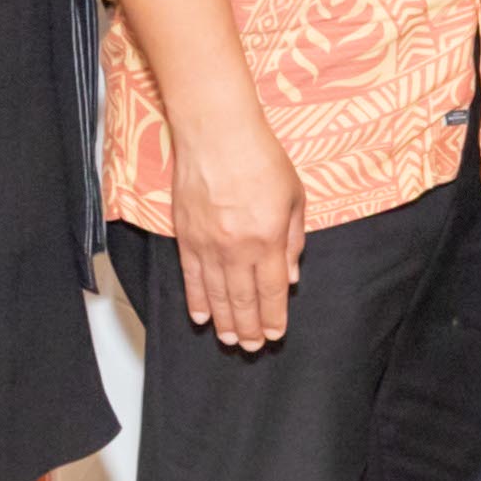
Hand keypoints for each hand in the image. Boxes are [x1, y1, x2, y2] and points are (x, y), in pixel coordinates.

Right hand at [169, 110, 306, 352]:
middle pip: (243, 299)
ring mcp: (207, 244)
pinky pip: (191, 276)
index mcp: (267, 240)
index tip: (274, 335)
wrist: (216, 133)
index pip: (271, 291)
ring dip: (224, 320)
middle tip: (250, 347)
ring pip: (216, 294)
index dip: (273, 317)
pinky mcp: (186, 236)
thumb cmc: (260, 158)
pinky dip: (196, 299)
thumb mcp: (294, 197)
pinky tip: (201, 316)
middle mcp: (236, 249)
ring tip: (229, 339)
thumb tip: (289, 277)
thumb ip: (293, 241)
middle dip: (248, 327)